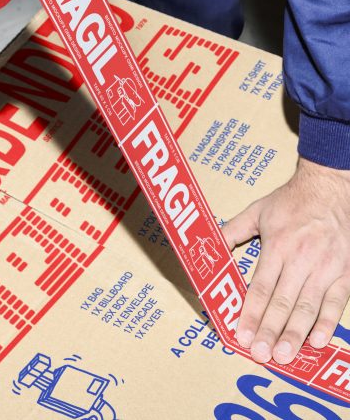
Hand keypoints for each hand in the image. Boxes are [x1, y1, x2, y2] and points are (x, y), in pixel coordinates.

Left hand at [223, 157, 349, 364]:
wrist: (328, 188)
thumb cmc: (290, 201)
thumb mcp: (256, 211)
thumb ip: (232, 231)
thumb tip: (209, 247)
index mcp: (277, 245)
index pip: (261, 287)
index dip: (250, 313)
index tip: (241, 334)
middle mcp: (301, 259)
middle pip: (283, 302)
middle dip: (270, 330)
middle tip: (260, 354)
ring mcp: (325, 267)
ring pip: (308, 307)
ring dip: (295, 334)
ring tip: (283, 355)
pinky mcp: (343, 272)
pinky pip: (336, 302)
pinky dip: (327, 323)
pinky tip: (317, 341)